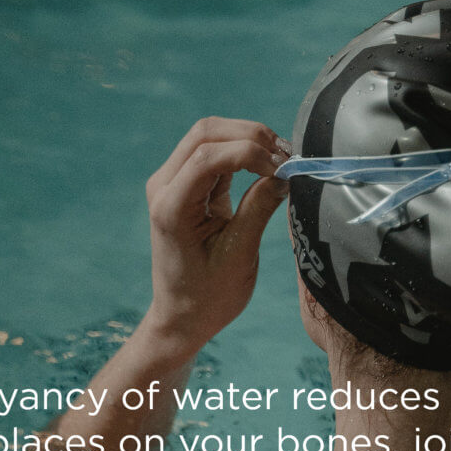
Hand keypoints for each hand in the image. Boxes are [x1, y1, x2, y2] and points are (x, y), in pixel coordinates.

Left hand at [143, 117, 290, 349]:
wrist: (183, 316)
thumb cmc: (210, 295)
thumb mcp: (240, 254)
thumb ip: (260, 207)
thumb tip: (286, 173)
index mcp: (171, 206)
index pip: (208, 156)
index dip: (250, 153)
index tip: (284, 169)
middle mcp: (164, 186)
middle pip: (206, 133)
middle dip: (250, 136)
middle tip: (287, 157)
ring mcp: (171, 183)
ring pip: (209, 136)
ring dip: (247, 140)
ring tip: (282, 160)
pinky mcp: (186, 186)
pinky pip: (213, 154)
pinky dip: (242, 154)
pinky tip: (268, 166)